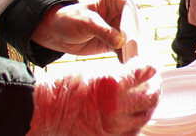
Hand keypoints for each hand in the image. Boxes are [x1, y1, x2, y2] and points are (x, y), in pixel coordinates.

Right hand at [30, 59, 159, 135]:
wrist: (41, 114)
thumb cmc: (63, 91)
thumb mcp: (95, 73)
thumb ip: (120, 75)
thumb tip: (138, 74)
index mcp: (114, 84)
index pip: (146, 71)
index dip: (150, 67)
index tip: (149, 66)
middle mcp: (117, 107)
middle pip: (151, 95)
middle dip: (154, 86)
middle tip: (152, 81)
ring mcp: (113, 126)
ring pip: (145, 115)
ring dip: (147, 104)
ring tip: (145, 97)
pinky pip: (133, 132)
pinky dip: (136, 122)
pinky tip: (134, 115)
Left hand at [31, 0, 126, 56]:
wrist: (56, 34)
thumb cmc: (70, 19)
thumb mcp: (85, 22)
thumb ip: (103, 31)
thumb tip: (122, 41)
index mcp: (113, 0)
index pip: (129, 4)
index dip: (132, 16)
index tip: (130, 29)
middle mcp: (119, 13)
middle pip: (133, 22)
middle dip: (134, 33)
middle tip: (132, 44)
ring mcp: (118, 28)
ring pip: (131, 36)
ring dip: (132, 46)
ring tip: (131, 55)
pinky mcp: (115, 43)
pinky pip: (124, 48)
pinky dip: (125, 54)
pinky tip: (125, 60)